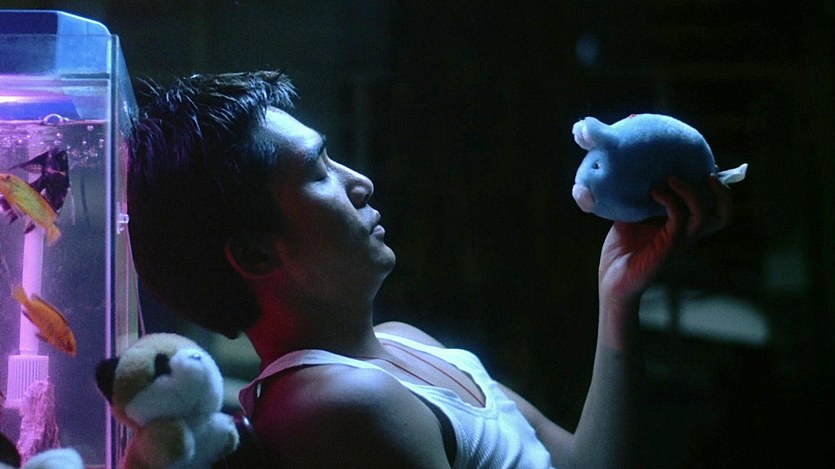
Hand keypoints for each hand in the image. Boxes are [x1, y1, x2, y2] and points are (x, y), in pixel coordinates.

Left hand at [598, 175, 732, 307]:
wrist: (611, 275)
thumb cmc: (621, 247)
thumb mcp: (634, 215)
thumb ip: (643, 198)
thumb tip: (640, 170)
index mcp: (685, 226)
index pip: (714, 208)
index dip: (718, 189)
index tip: (705, 166)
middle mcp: (688, 234)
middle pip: (724, 216)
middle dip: (723, 193)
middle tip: (708, 173)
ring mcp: (680, 241)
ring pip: (704, 215)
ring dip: (691, 191)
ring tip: (672, 178)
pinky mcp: (668, 247)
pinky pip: (678, 218)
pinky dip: (669, 201)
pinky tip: (654, 193)